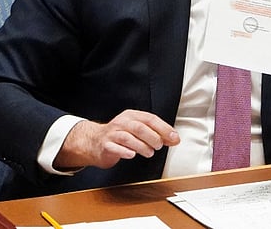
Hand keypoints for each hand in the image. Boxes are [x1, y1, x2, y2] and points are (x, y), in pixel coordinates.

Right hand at [54, 110, 179, 169]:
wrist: (94, 142)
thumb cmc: (120, 136)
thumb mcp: (138, 131)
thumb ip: (157, 134)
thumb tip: (175, 139)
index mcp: (132, 116)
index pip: (150, 119)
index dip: (164, 128)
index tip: (174, 138)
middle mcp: (122, 122)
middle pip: (140, 127)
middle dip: (153, 137)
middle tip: (159, 146)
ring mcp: (112, 134)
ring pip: (128, 137)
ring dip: (142, 146)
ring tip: (149, 153)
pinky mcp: (105, 145)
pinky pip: (114, 148)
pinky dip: (124, 151)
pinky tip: (132, 155)